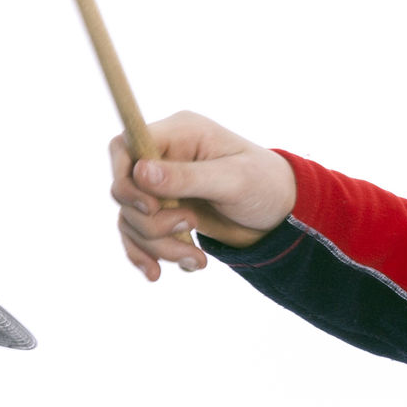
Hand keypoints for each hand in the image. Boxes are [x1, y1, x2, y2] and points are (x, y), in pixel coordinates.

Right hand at [108, 111, 297, 281]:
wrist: (281, 215)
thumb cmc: (266, 185)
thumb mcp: (234, 180)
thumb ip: (187, 177)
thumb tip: (140, 172)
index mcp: (180, 133)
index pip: (125, 147)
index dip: (125, 179)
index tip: (150, 207)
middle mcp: (164, 156)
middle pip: (125, 190)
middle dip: (151, 221)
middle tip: (192, 225)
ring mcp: (161, 186)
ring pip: (131, 218)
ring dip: (158, 245)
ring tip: (196, 258)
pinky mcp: (163, 212)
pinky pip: (135, 235)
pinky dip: (146, 255)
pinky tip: (158, 273)